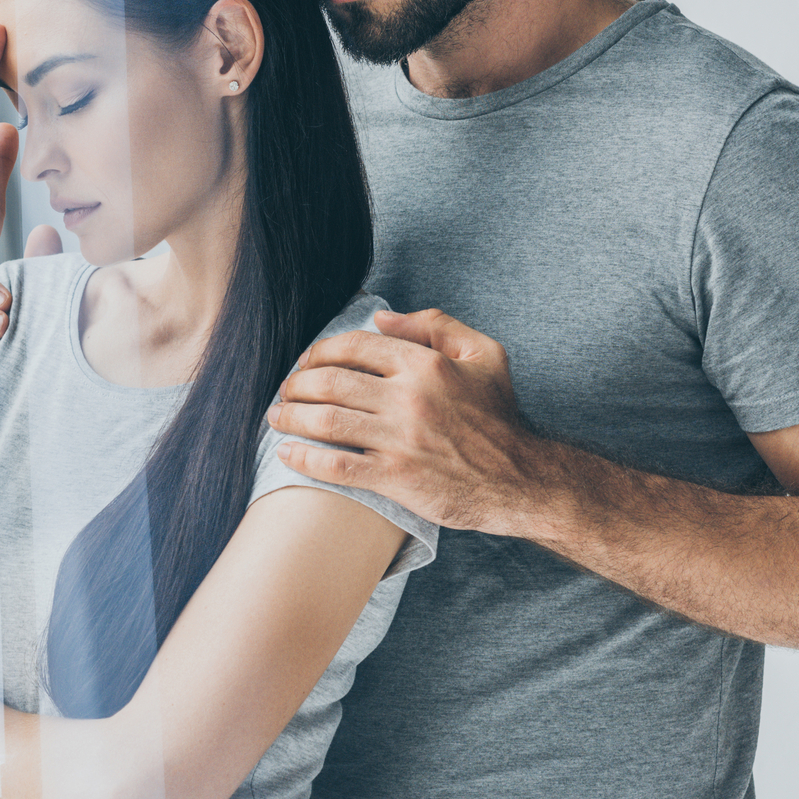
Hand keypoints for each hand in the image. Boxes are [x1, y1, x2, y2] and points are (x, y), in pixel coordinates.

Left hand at [266, 308, 557, 533]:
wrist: (522, 481)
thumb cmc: (499, 418)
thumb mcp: (484, 354)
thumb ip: (434, 324)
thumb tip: (382, 317)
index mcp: (425, 364)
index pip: (353, 346)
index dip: (319, 351)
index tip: (306, 362)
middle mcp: (409, 398)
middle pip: (329, 381)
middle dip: (296, 384)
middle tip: (284, 391)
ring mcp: (400, 439)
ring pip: (325, 421)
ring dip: (290, 417)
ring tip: (276, 417)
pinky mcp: (395, 478)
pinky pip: (336, 466)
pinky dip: (304, 458)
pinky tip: (287, 454)